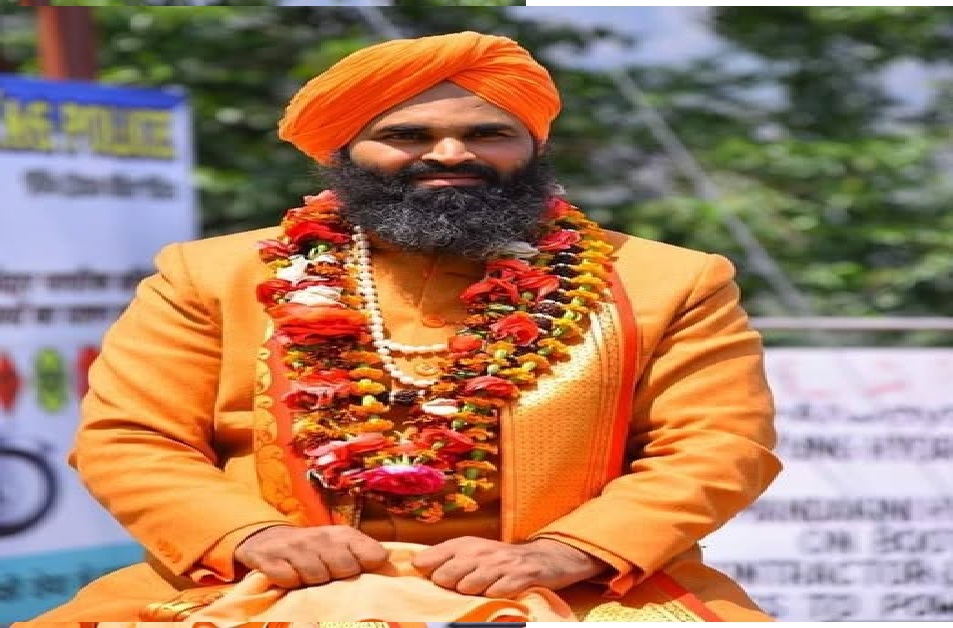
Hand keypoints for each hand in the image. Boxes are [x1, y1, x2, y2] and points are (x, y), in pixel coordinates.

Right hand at [234, 524, 387, 588]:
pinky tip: (289, 578)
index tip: (360, 570)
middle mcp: (320, 537)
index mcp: (343, 535)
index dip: (368, 566)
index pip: (372, 554)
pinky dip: (289, 582)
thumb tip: (387, 563)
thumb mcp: (341, 545)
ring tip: (309, 579)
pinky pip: (287, 578)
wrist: (269, 539)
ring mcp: (294, 547)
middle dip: (340, 577)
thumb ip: (365, 553)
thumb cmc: (314, 549)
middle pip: (345, 568)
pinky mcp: (269, 558)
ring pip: (316, 575)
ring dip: (313, 583)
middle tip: (330, 577)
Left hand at [411, 536, 607, 597]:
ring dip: (469, 593)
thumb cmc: (502, 559)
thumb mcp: (474, 552)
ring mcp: (500, 564)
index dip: (425, 571)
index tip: (424, 579)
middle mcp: (481, 551)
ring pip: (468, 586)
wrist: (546, 558)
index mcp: (466, 544)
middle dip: (447, 586)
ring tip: (479, 591)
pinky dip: (492, 597)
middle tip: (459, 587)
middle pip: (445, 575)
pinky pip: (495, 593)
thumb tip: (417, 566)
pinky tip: (497, 594)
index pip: (431, 557)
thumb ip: (447, 558)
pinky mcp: (520, 577)